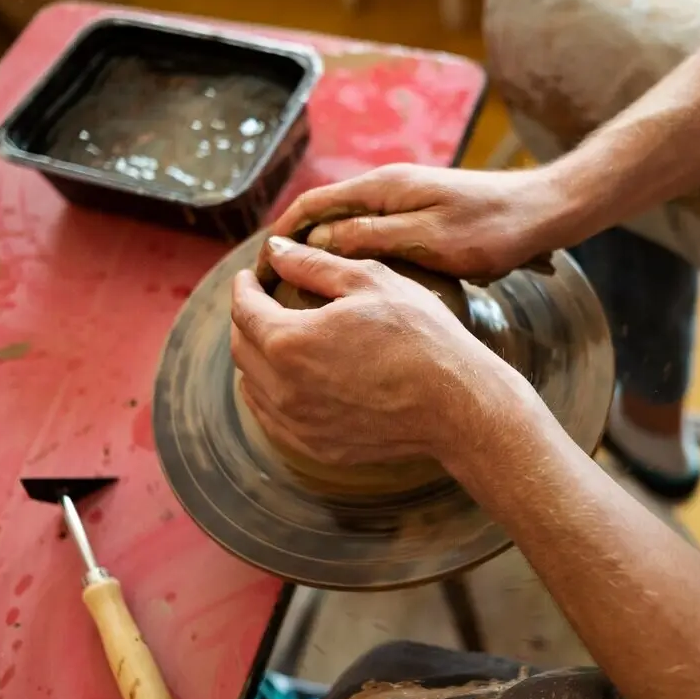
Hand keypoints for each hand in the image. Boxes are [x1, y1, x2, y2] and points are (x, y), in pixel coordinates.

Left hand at [229, 237, 516, 468]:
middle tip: (262, 305)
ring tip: (276, 342)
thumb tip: (275, 251)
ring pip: (253, 388)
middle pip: (242, 349)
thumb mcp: (369, 281)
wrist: (456, 404)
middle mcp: (283, 388)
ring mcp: (299, 424)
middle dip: (246, 322)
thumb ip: (313, 264)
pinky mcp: (318, 447)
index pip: (245, 309)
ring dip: (256, 360)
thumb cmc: (420, 335)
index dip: (245, 287)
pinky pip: (274, 420)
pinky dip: (271, 397)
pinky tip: (291, 383)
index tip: (252, 277)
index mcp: (289, 341)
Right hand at [267, 163, 581, 280]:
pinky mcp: (423, 222)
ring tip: (305, 301)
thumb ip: (369, 237)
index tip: (261, 274)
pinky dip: (352, 263)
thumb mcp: (426, 238)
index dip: (280, 239)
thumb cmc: (490, 228)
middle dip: (295, 252)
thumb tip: (314, 240)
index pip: (311, 206)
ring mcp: (406, 205)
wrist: (543, 215)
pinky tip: (354, 295)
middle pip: (324, 218)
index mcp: (382, 188)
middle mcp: (388, 190)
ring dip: (323, 259)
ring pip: (347, 232)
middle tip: (276, 296)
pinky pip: (372, 242)